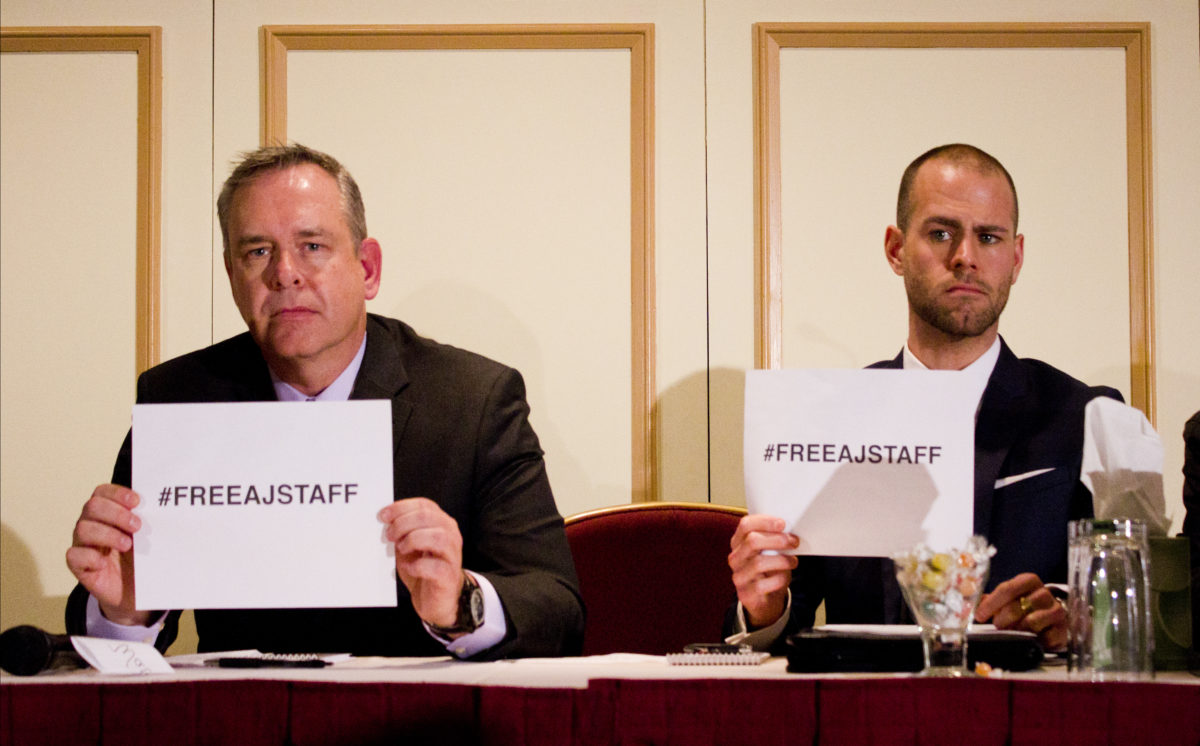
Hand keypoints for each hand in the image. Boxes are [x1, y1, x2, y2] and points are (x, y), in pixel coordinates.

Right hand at [65, 484, 150, 625]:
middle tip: (137, 526)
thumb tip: (164, 507)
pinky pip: (74, 555)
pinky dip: (90, 556)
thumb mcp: (147, 538)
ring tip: (127, 545)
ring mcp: (83, 544)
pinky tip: (103, 562)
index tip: (136, 501)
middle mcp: (92, 525)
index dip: (117, 493)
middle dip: (116, 514)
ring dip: (107, 534)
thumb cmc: (140, 558)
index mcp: (107, 513)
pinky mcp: (78, 565)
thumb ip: (148, 521)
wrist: (133, 591)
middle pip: (92, 506)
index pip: (102, 492)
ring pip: (82, 529)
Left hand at [379, 497, 465, 628]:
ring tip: (401, 549)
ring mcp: (452, 556)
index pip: (424, 505)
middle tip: (389, 536)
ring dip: (413, 540)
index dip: (401, 507)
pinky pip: (434, 567)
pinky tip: (408, 568)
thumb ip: (402, 533)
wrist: (438, 601)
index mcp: (441, 524)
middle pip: (428, 517)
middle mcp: (451, 536)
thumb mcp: (409, 547)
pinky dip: (416, 566)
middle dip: (403, 523)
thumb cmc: (423, 570)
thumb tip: (384, 522)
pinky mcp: (448, 577)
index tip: (382, 516)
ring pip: (438, 537)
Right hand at [728, 514, 799, 628]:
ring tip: (793, 561)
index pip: (745, 525)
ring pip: (759, 563)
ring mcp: (738, 576)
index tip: (783, 523)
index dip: (765, 522)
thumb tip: (790, 529)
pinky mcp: (745, 593)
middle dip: (777, 540)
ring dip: (782, 560)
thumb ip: (772, 539)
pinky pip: (763, 584)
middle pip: (752, 541)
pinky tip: (784, 577)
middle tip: (793, 541)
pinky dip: (778, 579)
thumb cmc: (769, 569)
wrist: (765, 599)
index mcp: (738, 542)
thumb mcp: (768, 551)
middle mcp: (735, 558)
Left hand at [975, 572, 1066, 650]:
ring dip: (1017, 630)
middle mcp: (1045, 593)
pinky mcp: (1063, 630)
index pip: (1007, 588)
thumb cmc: (1025, 607)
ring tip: (1013, 632)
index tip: (979, 615)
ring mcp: (1057, 611)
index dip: (991, 603)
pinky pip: (1045, 638)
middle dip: (1002, 619)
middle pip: (1017, 607)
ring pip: (1031, 622)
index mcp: (1029, 581)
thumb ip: (990, 600)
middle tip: (997, 626)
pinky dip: (1033, 641)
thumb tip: (971, 604)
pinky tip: (1029, 640)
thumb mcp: (1008, 599)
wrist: (1053, 619)